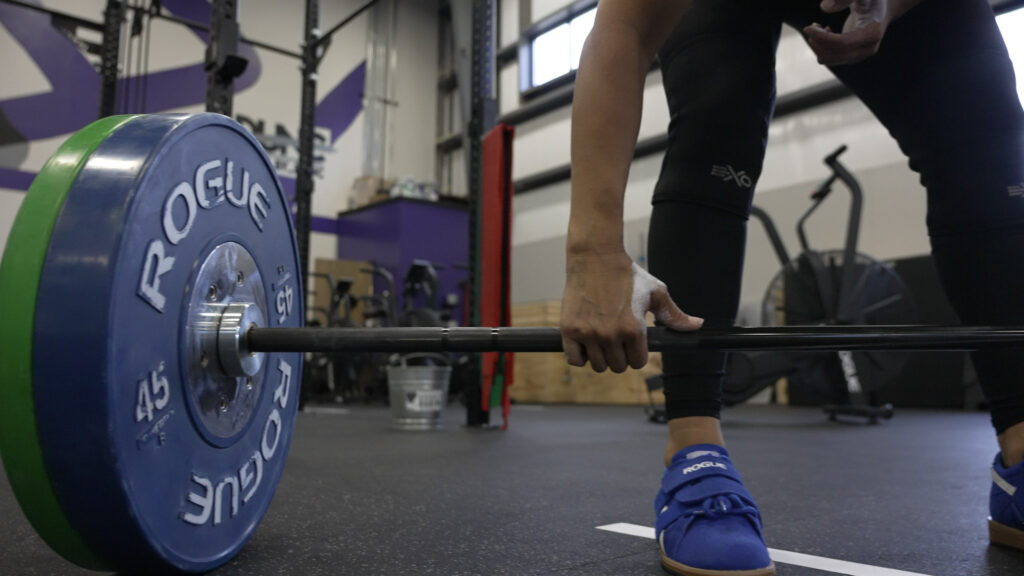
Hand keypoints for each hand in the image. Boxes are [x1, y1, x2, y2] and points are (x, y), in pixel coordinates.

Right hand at [560, 251, 702, 372]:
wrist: (595, 257)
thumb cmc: (628, 274)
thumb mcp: (655, 292)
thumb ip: (674, 315)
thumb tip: (697, 326)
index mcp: (634, 329)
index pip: (637, 363)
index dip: (636, 354)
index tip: (632, 344)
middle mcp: (611, 334)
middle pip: (617, 367)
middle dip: (619, 357)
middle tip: (616, 340)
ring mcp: (588, 333)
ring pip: (598, 366)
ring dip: (600, 357)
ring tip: (601, 341)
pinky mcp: (570, 329)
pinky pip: (575, 360)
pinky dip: (579, 357)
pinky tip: (585, 345)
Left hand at [804, 0, 888, 64]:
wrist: (880, 8)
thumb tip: (824, 7)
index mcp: (872, 34)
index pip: (842, 43)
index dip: (822, 37)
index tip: (808, 27)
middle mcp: (867, 49)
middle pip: (833, 54)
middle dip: (818, 41)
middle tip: (813, 25)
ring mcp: (859, 55)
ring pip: (828, 59)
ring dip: (817, 45)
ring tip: (818, 27)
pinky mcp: (851, 57)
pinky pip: (828, 58)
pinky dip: (820, 47)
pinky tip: (826, 31)